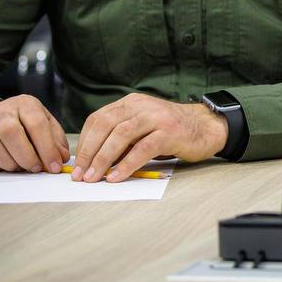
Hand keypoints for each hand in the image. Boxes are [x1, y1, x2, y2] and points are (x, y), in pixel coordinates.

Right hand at [0, 96, 69, 173]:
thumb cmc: (25, 122)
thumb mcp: (45, 123)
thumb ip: (56, 140)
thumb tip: (61, 159)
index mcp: (25, 104)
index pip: (36, 123)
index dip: (47, 148)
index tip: (54, 166)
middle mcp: (2, 111)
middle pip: (10, 131)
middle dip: (26, 156)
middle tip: (36, 169)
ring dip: (8, 162)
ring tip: (20, 168)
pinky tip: (3, 166)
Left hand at [72, 93, 226, 182]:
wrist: (206, 127)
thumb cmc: (171, 131)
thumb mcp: (143, 128)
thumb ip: (121, 137)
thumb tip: (92, 161)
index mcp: (131, 103)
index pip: (98, 119)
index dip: (84, 142)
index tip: (76, 163)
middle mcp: (142, 106)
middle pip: (106, 126)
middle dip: (89, 152)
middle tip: (79, 174)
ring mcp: (157, 117)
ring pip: (121, 136)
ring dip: (102, 160)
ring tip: (93, 178)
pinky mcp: (170, 133)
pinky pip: (142, 149)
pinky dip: (126, 165)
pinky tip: (116, 177)